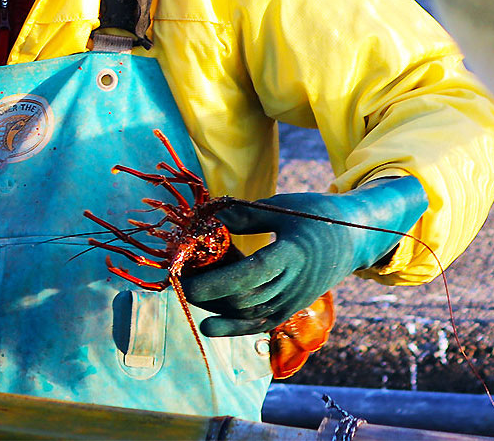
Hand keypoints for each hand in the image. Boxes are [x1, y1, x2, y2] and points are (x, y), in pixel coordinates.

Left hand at [181, 176, 427, 336]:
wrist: (355, 237)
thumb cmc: (316, 215)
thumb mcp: (282, 206)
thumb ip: (247, 215)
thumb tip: (214, 220)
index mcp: (292, 254)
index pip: (250, 275)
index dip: (217, 282)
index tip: (186, 282)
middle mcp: (295, 284)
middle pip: (245, 297)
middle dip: (208, 293)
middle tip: (177, 280)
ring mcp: (295, 300)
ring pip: (250, 313)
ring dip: (216, 308)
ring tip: (188, 295)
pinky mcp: (292, 308)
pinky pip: (261, 323)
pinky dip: (234, 327)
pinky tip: (209, 326)